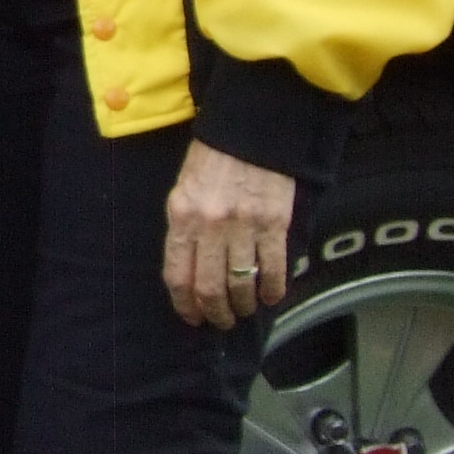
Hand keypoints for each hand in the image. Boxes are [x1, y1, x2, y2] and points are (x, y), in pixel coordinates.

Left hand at [165, 139, 300, 328]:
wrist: (250, 132)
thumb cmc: (213, 160)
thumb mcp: (184, 190)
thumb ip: (185, 229)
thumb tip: (190, 271)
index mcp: (181, 216)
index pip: (178, 274)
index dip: (184, 304)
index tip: (191, 317)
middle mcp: (210, 225)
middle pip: (210, 288)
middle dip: (215, 313)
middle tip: (221, 321)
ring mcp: (244, 226)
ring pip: (242, 284)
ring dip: (244, 305)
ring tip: (245, 310)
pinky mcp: (275, 224)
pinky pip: (273, 270)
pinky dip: (273, 290)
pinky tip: (272, 296)